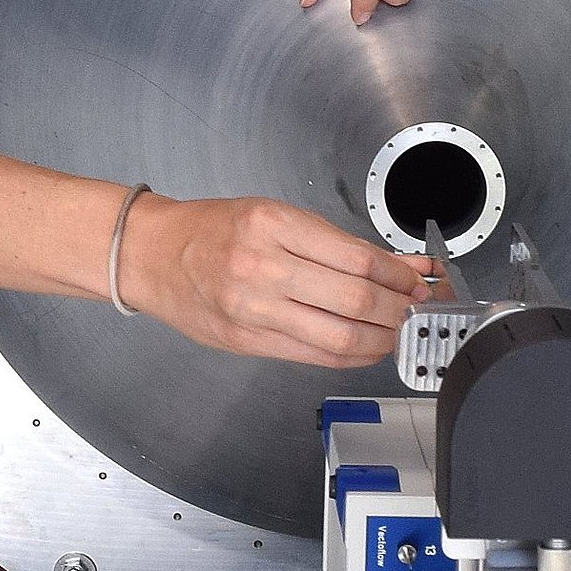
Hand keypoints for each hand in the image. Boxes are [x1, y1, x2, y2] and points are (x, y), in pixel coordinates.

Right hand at [119, 191, 438, 367]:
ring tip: (396, 329)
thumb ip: (337, 243)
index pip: (357, 257)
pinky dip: (351, 355)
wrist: (152, 255)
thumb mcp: (275, 215)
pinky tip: (366, 346)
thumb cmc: (211, 229)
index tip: (417, 279)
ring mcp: (253, 310)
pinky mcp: (248, 342)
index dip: (398, 275)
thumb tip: (400, 264)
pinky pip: (315, 355)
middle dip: (398, 308)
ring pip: (340, 335)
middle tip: (416, 306)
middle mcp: (262, 267)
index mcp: (272, 225)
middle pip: (355, 300)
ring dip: (382, 337)